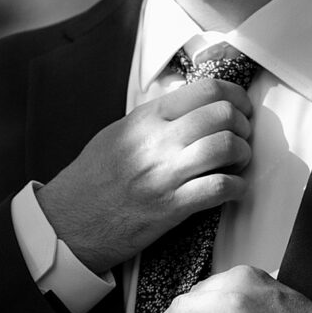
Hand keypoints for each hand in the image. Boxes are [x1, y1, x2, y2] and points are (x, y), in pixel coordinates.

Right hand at [37, 79, 251, 272]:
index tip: (240, 108)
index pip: (206, 90)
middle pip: (223, 116)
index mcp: (146, 119)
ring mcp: (165, 174)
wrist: (68, 221)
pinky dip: (236, 187)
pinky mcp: (171, 207)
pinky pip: (219, 189)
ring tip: (238, 163)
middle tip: (241, 138)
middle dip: (243, 126)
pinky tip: (232, 189)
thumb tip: (186, 103)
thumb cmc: (91, 179)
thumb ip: (152, 118)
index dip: (235, 97)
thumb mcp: (117, 133)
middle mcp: (157, 141)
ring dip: (243, 155)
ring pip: (226, 147)